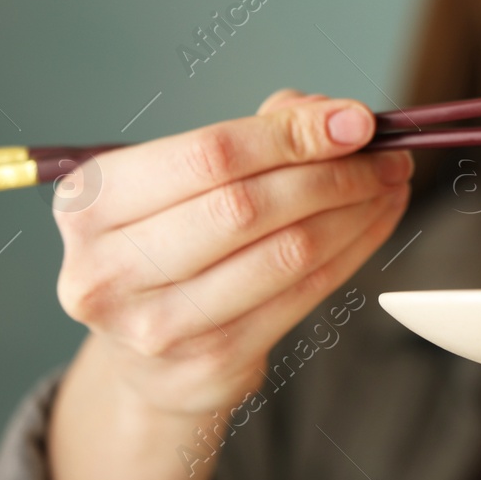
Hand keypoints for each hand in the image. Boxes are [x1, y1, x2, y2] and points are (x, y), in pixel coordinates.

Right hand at [51, 89, 410, 416]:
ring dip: (353, 212)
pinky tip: (375, 223)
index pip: (210, 155)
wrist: (146, 357)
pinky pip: (303, 296)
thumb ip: (257, 134)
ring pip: (284, 253)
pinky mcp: (208, 365)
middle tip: (386, 155)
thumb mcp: (185, 181)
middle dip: (332, 174)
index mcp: (92, 201)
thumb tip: (330, 114)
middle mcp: (108, 268)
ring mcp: (155, 326)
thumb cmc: (174, 242)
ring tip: (388, 184)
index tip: (356, 121)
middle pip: (246, 206)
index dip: (293, 134)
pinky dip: (353, 251)